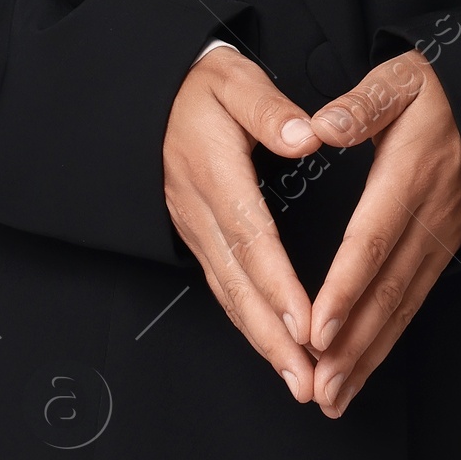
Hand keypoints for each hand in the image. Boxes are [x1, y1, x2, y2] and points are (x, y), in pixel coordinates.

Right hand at [161, 46, 324, 400]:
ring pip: (228, 294)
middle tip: (306, 378)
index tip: (306, 322)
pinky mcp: (197, 237)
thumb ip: (269, 109)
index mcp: (213, 171)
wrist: (154, 96)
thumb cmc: (202, 87)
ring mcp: (194, 228)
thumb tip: (306, 135)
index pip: (250, 236)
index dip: (278, 283)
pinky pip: (222, 287)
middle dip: (272, 336)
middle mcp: (199, 210)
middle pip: (238, 282)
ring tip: (297, 379)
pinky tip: (272, 349)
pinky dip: (248, 323)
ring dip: (262, 340)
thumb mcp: (234, 79)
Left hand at [302, 49, 460, 419]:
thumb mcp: (402, 78)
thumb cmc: (441, 89)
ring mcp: (440, 238)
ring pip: (401, 306)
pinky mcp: (444, 249)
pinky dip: (387, 340)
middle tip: (318, 386)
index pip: (372, 238)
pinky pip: (413, 301)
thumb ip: (362, 103)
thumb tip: (322, 125)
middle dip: (351, 344)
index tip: (317, 326)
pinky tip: (362, 368)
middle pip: (386, 290)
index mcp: (409, 174)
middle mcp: (428, 216)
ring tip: (334, 396)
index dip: (344, 286)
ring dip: (367, 355)